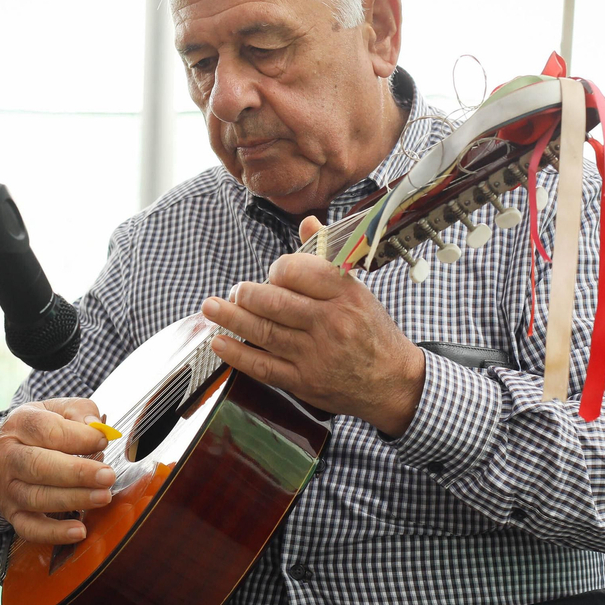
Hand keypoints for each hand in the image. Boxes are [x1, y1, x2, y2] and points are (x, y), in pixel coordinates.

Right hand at [0, 398, 113, 543]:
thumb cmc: (37, 430)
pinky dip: (54, 533)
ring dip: (73, 500)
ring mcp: (8, 488)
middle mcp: (8, 456)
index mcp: (20, 424)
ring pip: (37, 497)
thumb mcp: (55, 409)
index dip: (78, 437)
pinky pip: (29, 528)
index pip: (46, 430)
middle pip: (39, 466)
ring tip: (103, 497)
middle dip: (77, 473)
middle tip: (107, 476)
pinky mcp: (11, 513)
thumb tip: (97, 427)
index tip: (103, 441)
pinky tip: (79, 531)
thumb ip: (79, 411)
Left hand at [200, 216, 426, 436]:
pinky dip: (238, 354)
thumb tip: (307, 222)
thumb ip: (328, 257)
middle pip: (275, 302)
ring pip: (264, 332)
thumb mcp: (358, 290)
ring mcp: (315, 354)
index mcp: (345, 294)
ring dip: (231, 318)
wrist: (393, 382)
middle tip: (234, 291)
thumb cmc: (371, 331)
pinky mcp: (304, 381)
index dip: (278, 269)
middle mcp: (330, 323)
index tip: (273, 273)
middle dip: (246, 294)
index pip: (298, 271)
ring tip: (211, 307)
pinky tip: (219, 342)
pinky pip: (264, 366)